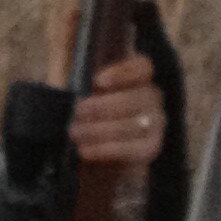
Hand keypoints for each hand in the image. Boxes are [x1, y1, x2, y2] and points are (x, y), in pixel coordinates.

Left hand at [69, 50, 165, 172]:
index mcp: (136, 77)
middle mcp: (151, 98)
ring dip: (100, 129)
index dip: (123, 72)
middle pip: (137, 97)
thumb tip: (65, 68)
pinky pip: (131, 149)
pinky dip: (105, 150)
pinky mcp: (150, 149)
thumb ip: (77, 79)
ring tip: (75, 133)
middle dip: (104, 106)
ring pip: (134, 124)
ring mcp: (155, 124)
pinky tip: (85, 151)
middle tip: (77, 111)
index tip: (97, 81)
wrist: (93, 153)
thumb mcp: (80, 93)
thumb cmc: (87, 115)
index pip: (142, 67)